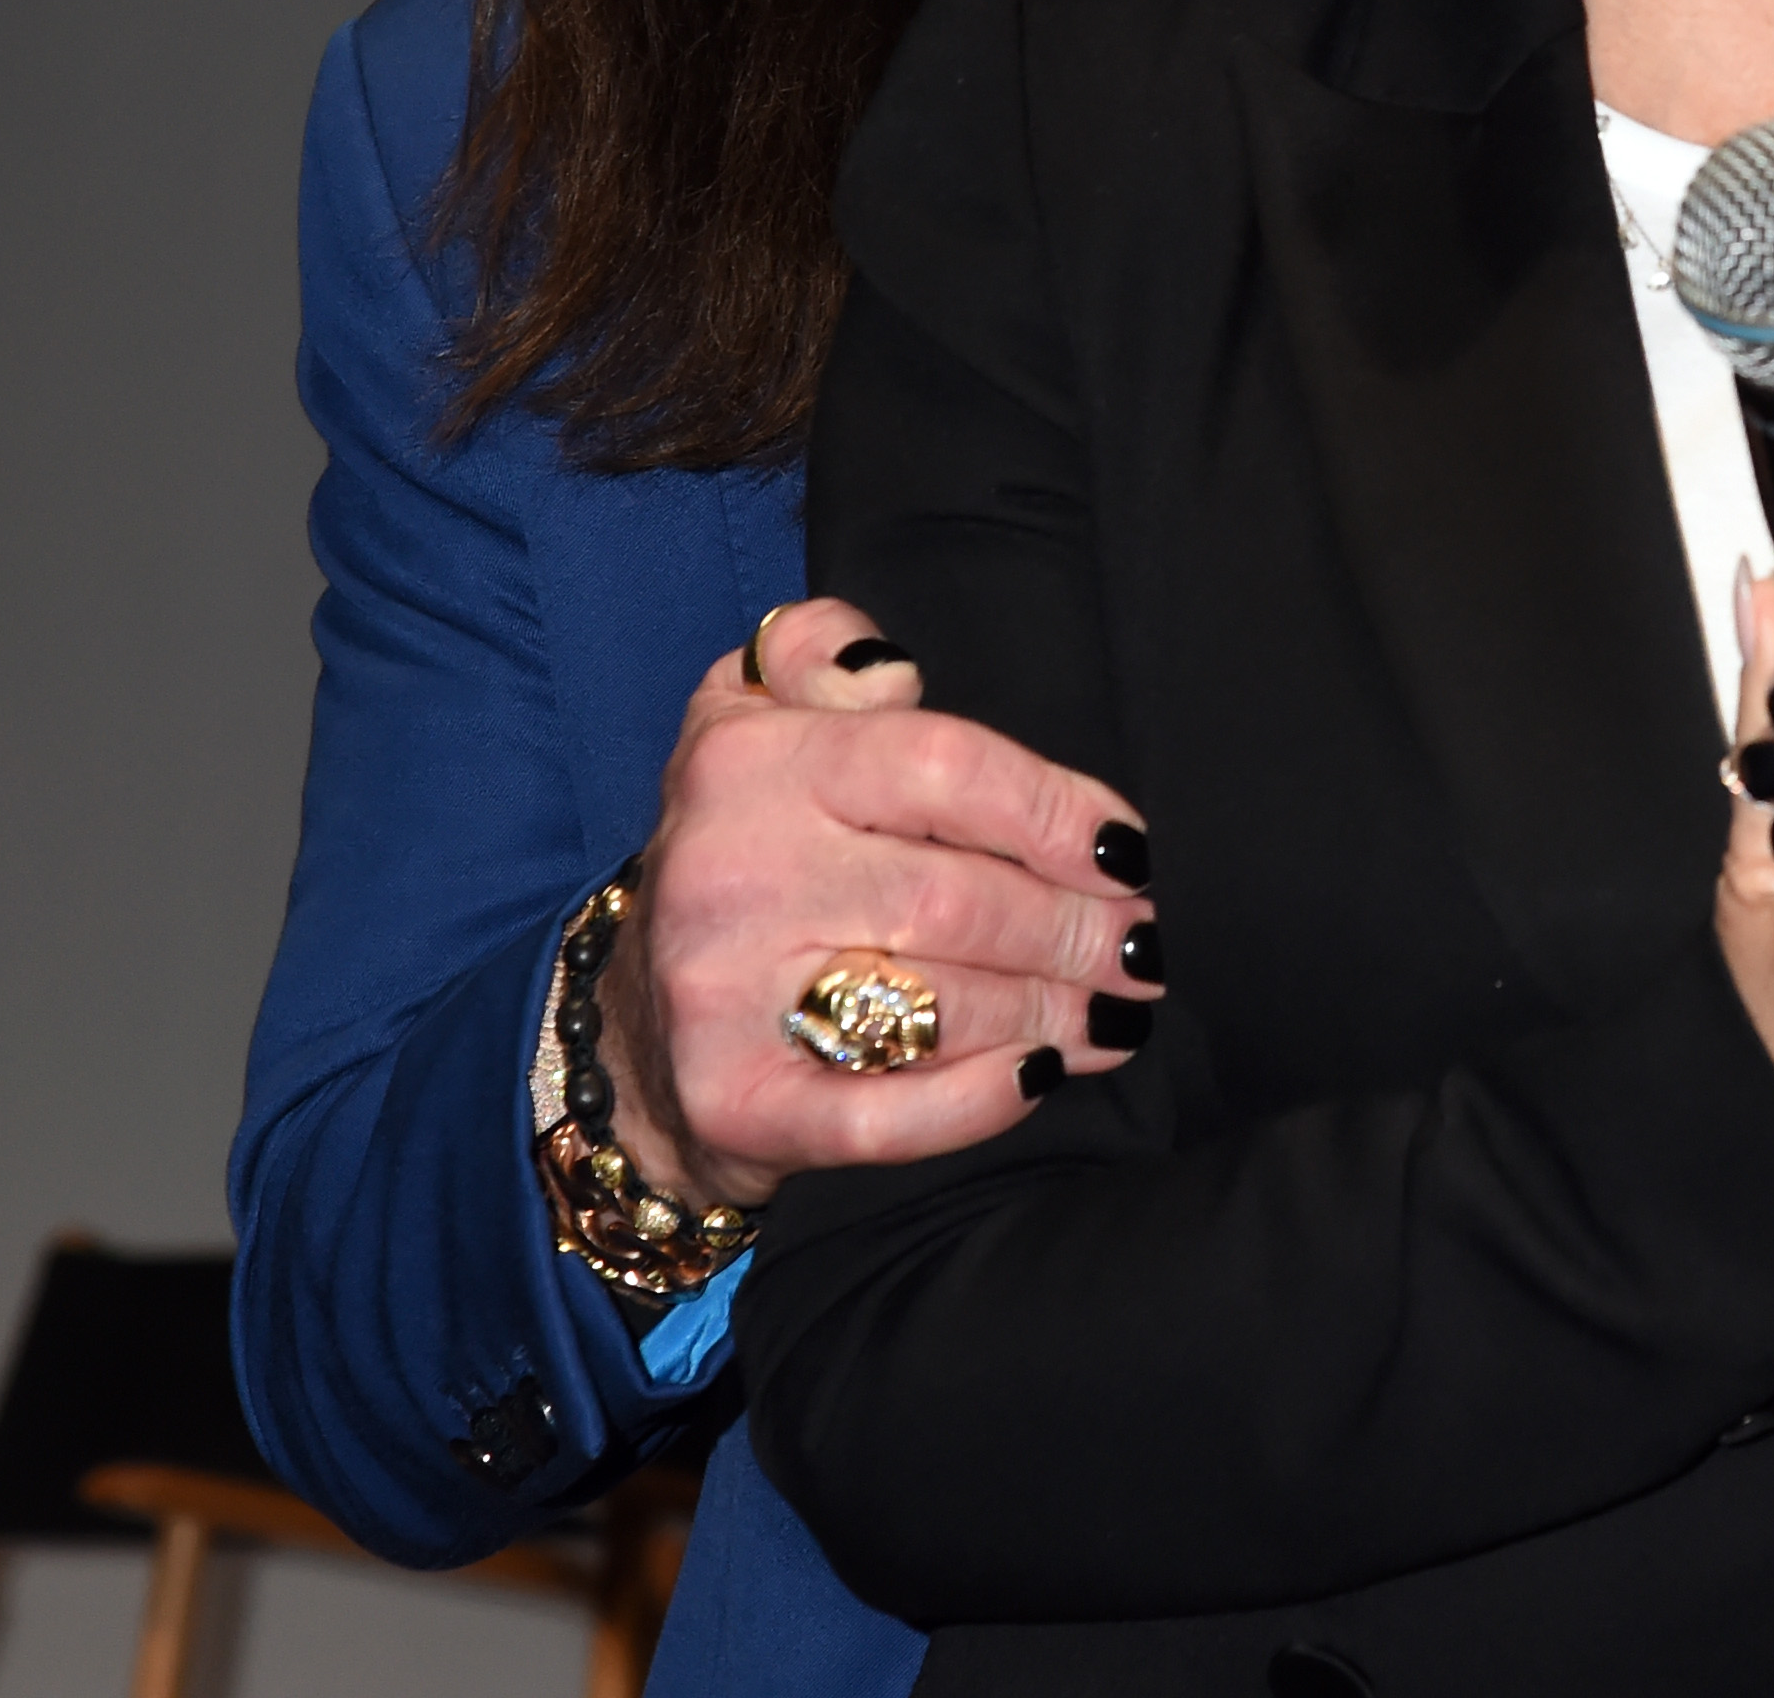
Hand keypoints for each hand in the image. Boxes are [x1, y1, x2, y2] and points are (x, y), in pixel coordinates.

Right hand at [595, 599, 1160, 1210]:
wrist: (632, 1041)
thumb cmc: (741, 858)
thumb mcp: (745, 718)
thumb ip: (818, 656)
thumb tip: (890, 670)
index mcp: (749, 762)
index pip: (942, 767)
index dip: (1056, 810)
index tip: (1129, 851)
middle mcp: (728, 871)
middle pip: (959, 896)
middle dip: (1077, 928)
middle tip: (1141, 946)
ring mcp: (722, 996)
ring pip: (940, 1004)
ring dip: (1053, 1010)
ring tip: (1115, 1010)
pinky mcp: (736, 1105)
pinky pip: (886, 1116)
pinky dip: (977, 1101)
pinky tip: (1038, 1076)